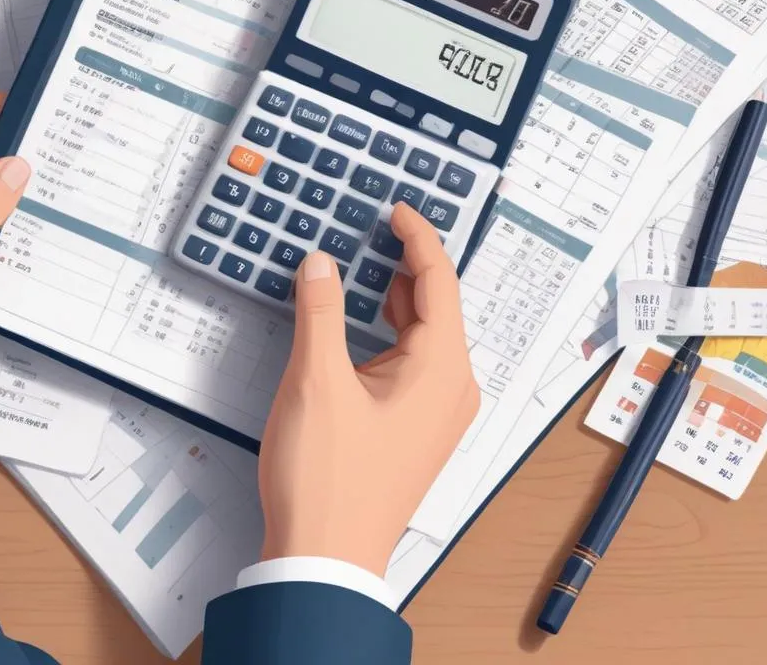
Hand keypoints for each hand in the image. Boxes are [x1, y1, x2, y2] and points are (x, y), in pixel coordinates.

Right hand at [258, 202, 478, 576]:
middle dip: (407, 262)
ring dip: (398, 297)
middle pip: (437, 304)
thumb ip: (320, 310)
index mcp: (441, 370)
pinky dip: (391, 329)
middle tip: (375, 226)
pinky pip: (413, 359)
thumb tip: (323, 263)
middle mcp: (451, 387)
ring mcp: (436, 409)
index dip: (418, 237)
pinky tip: (363, 316)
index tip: (397, 208)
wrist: (324, 558)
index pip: (439, 282)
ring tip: (368, 260)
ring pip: (425, 332)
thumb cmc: (327, 478)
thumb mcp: (315, 381)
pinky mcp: (416, 424)